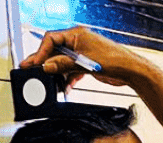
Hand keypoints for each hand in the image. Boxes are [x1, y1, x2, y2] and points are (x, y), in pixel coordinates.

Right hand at [19, 26, 149, 88]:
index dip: (41, 51)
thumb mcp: (84, 62)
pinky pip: (71, 71)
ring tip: (49, 83)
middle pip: (55, 51)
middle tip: (31, 71)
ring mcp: (82, 54)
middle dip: (45, 62)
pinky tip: (65, 88)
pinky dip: (67, 79)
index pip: (51, 39)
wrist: (131, 71)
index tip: (35, 63)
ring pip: (62, 63)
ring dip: (56, 74)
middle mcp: (78, 42)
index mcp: (77, 34)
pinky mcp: (87, 65)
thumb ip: (64, 64)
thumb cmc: (115, 60)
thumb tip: (47, 66)